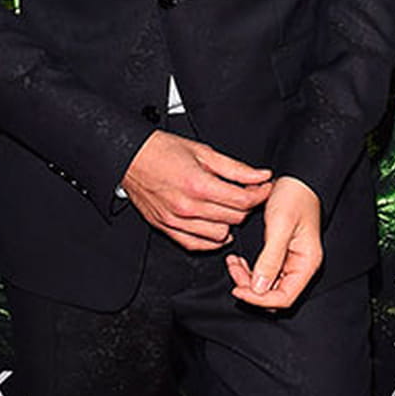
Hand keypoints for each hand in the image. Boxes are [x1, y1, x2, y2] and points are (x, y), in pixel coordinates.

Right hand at [122, 131, 272, 251]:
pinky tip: (215, 226)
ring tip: (227, 207)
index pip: (243, 200)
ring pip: (220, 235)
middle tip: (247, 194)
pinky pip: (197, 244)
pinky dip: (211, 239)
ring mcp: (177, 221)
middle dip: (247, 206)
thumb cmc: (162, 150)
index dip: (260, 194)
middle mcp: (188, 207)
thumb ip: (236, 168)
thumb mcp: (203, 151)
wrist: (130, 157)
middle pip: (235, 218)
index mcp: (199, 185)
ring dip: (229, 223)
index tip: (264, 188)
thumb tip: (261, 176)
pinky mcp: (167, 228)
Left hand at [226, 175, 322, 309]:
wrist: (295, 179)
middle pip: (273, 295)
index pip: (284, 298)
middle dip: (251, 288)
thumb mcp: (280, 225)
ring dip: (246, 279)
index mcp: (306, 263)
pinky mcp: (278, 256)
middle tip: (234, 269)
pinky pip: (262, 273)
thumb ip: (270, 258)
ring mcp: (289, 262)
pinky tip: (237, 260)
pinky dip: (247, 271)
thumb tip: (260, 288)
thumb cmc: (294, 196)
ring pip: (265, 286)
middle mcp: (299, 267)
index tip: (239, 289)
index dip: (260, 299)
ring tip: (233, 262)